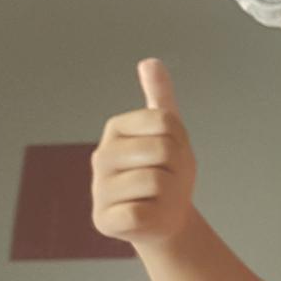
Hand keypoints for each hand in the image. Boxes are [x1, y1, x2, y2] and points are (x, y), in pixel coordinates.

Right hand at [91, 59, 197, 247]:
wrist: (167, 219)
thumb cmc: (169, 172)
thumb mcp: (171, 131)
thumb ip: (160, 96)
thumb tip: (149, 61)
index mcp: (116, 128)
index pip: (166, 121)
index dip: (181, 140)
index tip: (172, 153)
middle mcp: (101, 155)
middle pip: (162, 149)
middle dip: (178, 168)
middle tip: (168, 179)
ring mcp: (99, 189)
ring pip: (155, 181)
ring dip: (169, 194)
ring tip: (158, 198)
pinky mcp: (102, 219)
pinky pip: (141, 212)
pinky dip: (154, 217)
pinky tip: (146, 217)